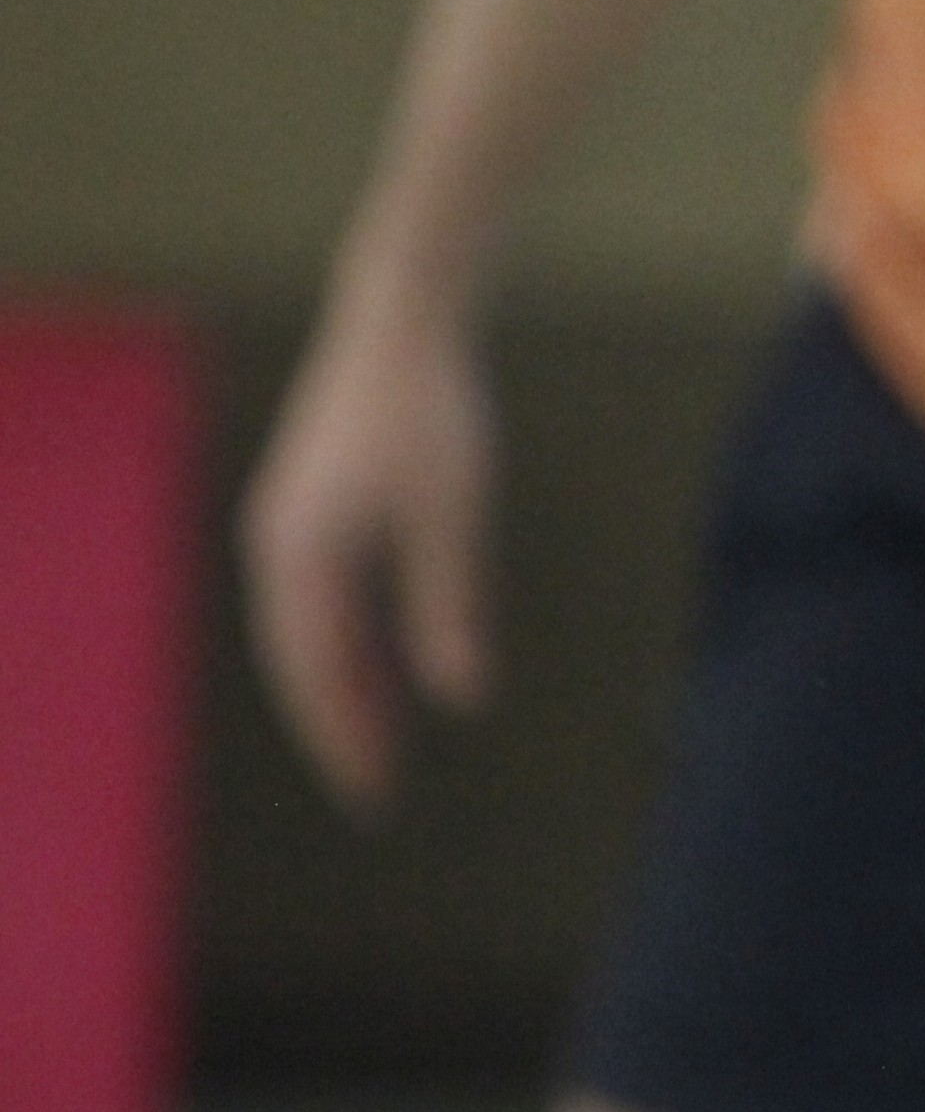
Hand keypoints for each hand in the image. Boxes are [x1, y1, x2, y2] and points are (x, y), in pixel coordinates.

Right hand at [239, 285, 497, 809]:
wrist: (404, 317)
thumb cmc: (433, 413)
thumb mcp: (452, 514)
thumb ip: (447, 605)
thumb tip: (459, 695)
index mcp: (301, 558)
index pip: (317, 674)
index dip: (344, 737)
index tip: (373, 794)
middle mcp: (278, 546)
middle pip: (303, 659)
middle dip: (338, 722)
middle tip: (375, 784)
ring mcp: (288, 521)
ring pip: (309, 626)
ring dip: (343, 680)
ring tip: (382, 733)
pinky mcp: (311, 498)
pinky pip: (322, 590)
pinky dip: (347, 632)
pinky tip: (385, 652)